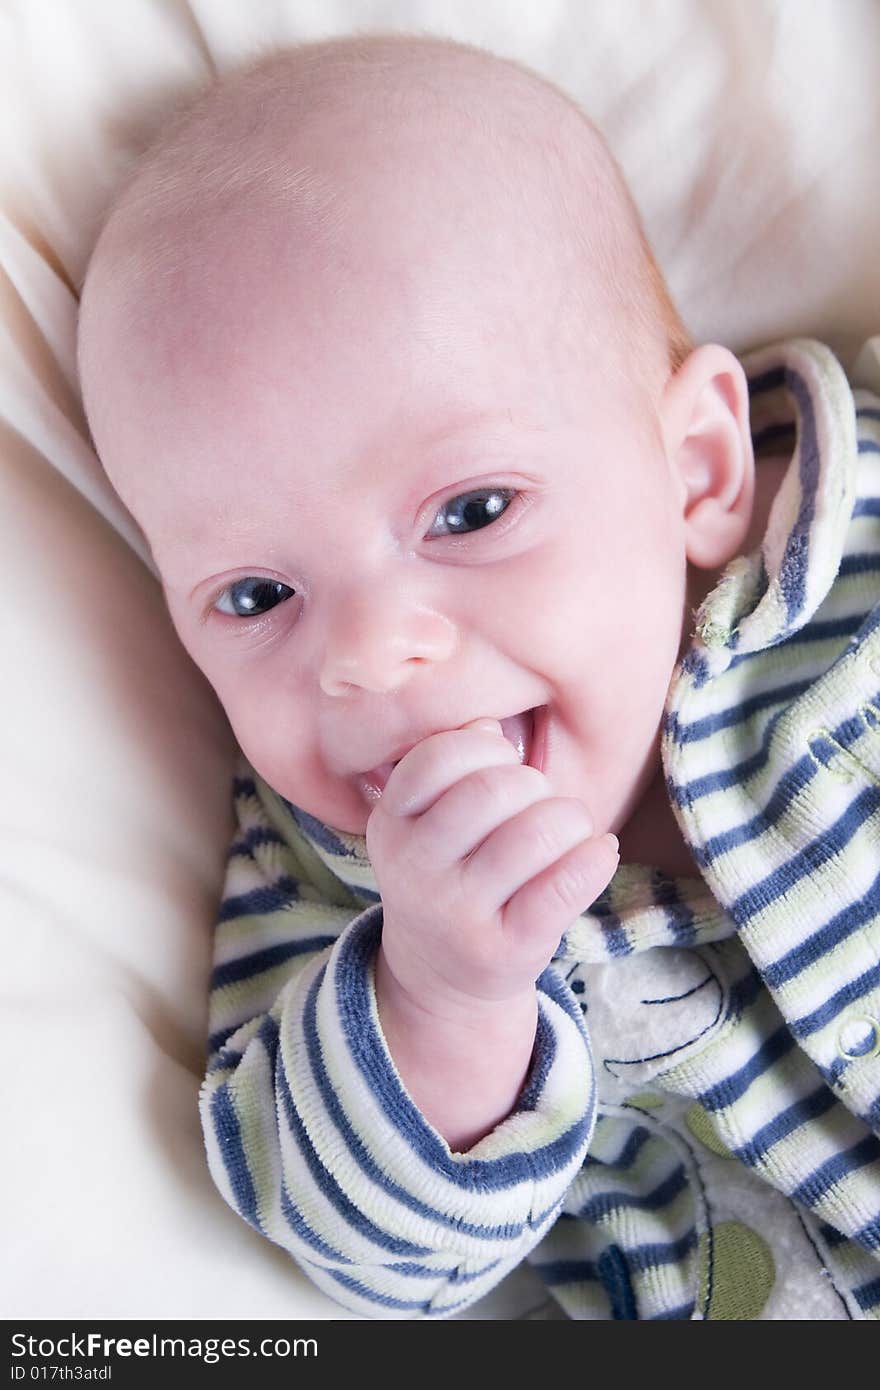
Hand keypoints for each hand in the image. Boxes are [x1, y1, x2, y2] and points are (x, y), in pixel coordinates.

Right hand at [367, 718, 618, 1015]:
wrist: (440, 976)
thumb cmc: (453, 871)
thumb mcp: (430, 820)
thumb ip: (455, 767)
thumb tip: (489, 727)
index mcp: (392, 822)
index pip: (437, 758)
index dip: (485, 750)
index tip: (501, 768)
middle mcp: (414, 868)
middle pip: (491, 789)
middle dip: (534, 784)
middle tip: (541, 804)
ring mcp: (456, 914)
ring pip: (534, 834)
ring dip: (570, 819)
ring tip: (570, 830)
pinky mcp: (504, 949)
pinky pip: (563, 886)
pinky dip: (595, 858)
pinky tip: (599, 852)